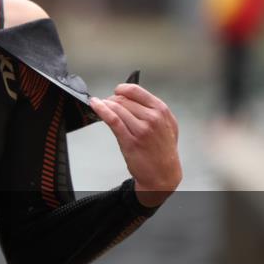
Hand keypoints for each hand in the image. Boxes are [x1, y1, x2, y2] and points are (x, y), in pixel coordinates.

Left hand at [89, 83, 181, 207]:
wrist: (163, 174)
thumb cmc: (164, 151)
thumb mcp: (168, 124)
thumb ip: (154, 110)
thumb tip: (135, 98)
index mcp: (161, 110)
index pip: (136, 90)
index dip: (122, 89)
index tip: (116, 91)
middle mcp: (152, 118)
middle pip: (123, 100)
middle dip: (112, 100)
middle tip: (107, 103)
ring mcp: (141, 129)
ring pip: (117, 108)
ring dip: (105, 104)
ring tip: (100, 105)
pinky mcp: (130, 140)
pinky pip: (112, 119)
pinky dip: (101, 110)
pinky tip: (95, 106)